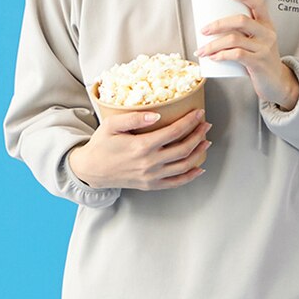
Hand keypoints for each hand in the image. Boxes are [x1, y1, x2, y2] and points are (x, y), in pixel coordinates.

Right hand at [69, 106, 211, 191]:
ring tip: (206, 142)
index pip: (174, 132)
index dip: (190, 121)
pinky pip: (176, 182)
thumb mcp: (112, 125)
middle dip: (199, 135)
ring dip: (199, 153)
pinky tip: (199, 168)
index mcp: (141, 146)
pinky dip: (191, 176)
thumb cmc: (101, 145)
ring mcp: (152, 176)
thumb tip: (156, 115)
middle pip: (184, 148)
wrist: (92, 170)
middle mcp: (150, 163)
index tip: (199, 113)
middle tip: (206, 125)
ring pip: (184, 165)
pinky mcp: (151, 185)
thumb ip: (133, 118)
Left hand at [196, 0, 298, 108]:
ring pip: (234, 39)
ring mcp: (264, 48)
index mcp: (267, 24)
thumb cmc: (261, 60)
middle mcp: (267, 34)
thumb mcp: (258, 42)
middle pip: (241, 20)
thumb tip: (214, 28)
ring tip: (203, 50)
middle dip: (218, 24)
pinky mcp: (258, 63)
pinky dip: (222, 55)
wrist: (276, 82)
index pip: (258, 3)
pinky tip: (214, 57)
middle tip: (204, 30)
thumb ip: (242, 33)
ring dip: (214, 44)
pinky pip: (237, 55)